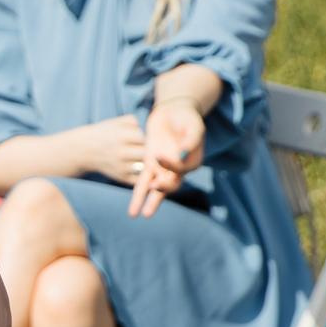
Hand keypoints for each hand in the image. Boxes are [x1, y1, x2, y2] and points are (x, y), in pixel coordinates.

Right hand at [70, 114, 148, 185]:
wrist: (84, 151)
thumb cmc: (104, 133)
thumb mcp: (116, 122)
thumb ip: (133, 121)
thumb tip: (149, 129)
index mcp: (120, 136)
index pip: (143, 137)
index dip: (145, 137)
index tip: (143, 138)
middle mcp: (120, 152)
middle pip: (146, 152)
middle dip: (148, 150)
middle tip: (148, 149)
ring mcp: (121, 166)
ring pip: (145, 165)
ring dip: (147, 162)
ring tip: (147, 158)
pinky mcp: (121, 177)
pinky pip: (140, 178)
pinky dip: (144, 175)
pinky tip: (143, 169)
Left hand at [130, 102, 206, 218]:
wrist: (174, 112)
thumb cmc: (187, 118)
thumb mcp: (193, 124)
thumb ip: (192, 138)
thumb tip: (183, 153)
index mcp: (193, 161)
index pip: (181, 169)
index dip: (170, 166)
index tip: (159, 154)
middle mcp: (179, 169)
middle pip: (171, 184)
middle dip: (162, 189)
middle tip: (153, 187)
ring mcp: (164, 168)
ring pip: (156, 189)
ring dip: (150, 202)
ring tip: (142, 215)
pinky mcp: (150, 164)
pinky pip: (143, 182)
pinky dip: (139, 196)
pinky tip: (133, 210)